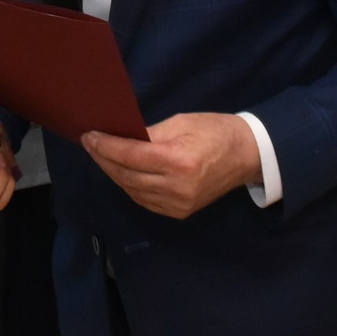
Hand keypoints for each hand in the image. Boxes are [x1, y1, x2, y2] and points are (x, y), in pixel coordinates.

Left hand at [80, 112, 261, 219]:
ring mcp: (178, 204)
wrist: (247, 157)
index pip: (131, 156)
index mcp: (179, 161)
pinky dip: (129, 186)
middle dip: (104, 160)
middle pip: (127, 176)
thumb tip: (120, 138)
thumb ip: (149, 134)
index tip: (89, 136)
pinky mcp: (179, 212)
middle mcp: (177, 187)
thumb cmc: (215, 132)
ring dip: (113, 173)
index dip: (106, 147)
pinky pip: (144, 200)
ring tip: (101, 156)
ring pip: (132, 190)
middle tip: (90, 144)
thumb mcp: (182, 123)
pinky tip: (121, 171)